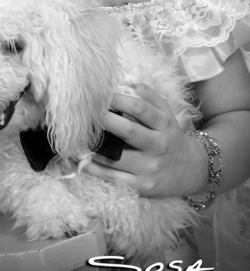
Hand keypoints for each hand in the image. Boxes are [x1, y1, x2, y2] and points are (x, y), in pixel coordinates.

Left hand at [84, 85, 207, 197]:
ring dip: (95, 147)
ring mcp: (150, 168)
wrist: (191, 171)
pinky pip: (115, 178)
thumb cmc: (171, 138)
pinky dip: (96, 170)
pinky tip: (83, 161)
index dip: (119, 100)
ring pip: (117, 157)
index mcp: (164, 125)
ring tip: (79, 138)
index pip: (140, 109)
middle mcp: (159, 146)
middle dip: (105, 121)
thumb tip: (132, 84)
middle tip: (87, 115)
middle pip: (128, 131)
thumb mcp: (168, 116)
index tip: (101, 95)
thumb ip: (152, 98)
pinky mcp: (143, 187)